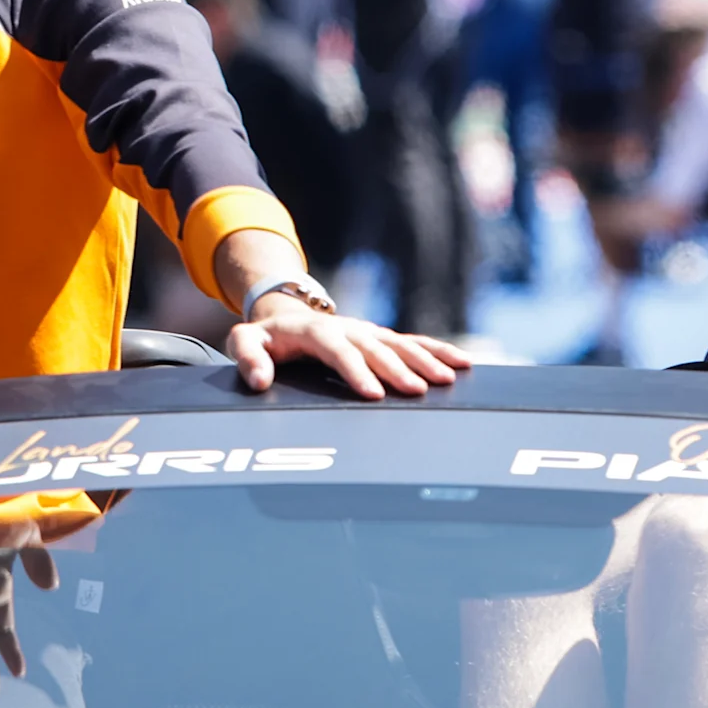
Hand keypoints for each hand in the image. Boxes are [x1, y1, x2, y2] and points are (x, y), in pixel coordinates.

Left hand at [231, 298, 475, 399]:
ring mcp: (367, 331)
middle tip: (417, 391)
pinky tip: (464, 364)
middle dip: (398, 369)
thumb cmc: (265, 337)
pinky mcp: (381, 337)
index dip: (355, 371)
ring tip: (448, 379)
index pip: (338, 350)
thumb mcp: (243, 341)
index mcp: (314, 330)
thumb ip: (247, 359)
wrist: (285, 313)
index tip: (373, 393)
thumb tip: (260, 381)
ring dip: (425, 360)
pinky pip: (414, 342)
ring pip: (401, 344)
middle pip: (376, 348)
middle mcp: (347, 328)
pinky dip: (439, 351)